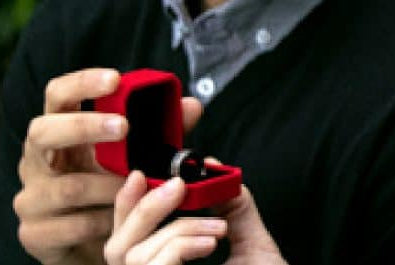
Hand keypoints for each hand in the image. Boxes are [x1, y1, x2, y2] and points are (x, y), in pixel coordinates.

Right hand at [13, 68, 201, 264]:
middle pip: (43, 131)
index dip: (82, 83)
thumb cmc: (111, 182)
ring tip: (136, 185)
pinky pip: (72, 225)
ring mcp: (32, 196)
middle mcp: (37, 158)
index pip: (59, 94)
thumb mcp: (135, 152)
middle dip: (85, 126)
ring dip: (109, 186)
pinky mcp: (34, 232)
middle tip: (124, 127)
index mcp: (60, 128)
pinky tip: (119, 218)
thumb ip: (162, 129)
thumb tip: (191, 106)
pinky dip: (103, 221)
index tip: (114, 80)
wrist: (90, 240)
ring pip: (67, 186)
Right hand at [104, 171, 286, 264]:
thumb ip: (231, 205)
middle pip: (117, 248)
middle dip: (145, 207)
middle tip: (179, 185)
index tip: (141, 175)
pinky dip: (181, 244)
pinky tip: (210, 242)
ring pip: (136, 254)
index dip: (126, 206)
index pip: (126, 240)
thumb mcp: (249, 241)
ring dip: (180, 227)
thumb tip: (213, 169)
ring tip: (218, 229)